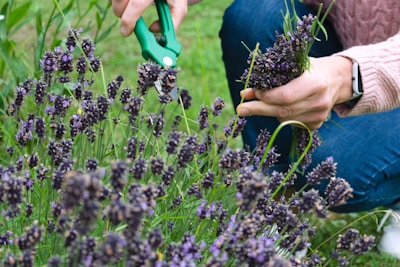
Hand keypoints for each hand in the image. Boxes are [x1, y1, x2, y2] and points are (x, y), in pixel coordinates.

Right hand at [110, 0, 187, 35]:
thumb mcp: (179, 6)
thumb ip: (171, 22)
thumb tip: (152, 30)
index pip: (136, 5)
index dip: (128, 21)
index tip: (126, 32)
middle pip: (120, 0)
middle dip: (121, 14)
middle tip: (129, 20)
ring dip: (118, 6)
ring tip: (130, 7)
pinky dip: (117, 0)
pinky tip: (127, 2)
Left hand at [237, 56, 353, 129]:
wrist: (340, 78)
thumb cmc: (312, 68)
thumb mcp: (294, 65)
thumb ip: (271, 78)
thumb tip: (245, 93)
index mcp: (315, 83)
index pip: (284, 96)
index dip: (266, 97)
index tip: (253, 93)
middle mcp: (319, 102)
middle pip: (282, 111)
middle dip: (258, 109)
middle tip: (240, 109)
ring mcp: (319, 116)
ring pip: (284, 119)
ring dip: (270, 111)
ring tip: (267, 101)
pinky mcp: (317, 124)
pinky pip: (291, 124)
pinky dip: (282, 116)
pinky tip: (285, 106)